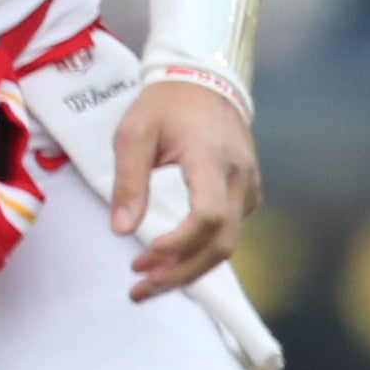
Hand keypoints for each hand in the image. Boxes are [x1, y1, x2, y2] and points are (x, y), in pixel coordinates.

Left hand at [110, 79, 261, 300]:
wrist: (204, 82)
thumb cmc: (164, 106)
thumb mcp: (134, 132)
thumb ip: (128, 181)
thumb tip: (121, 231)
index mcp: (210, 159)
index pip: (208, 215)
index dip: (180, 244)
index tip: (144, 256)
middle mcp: (239, 178)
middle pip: (221, 243)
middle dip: (181, 273)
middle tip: (139, 288)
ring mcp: (248, 187)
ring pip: (228, 244)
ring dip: (189, 269)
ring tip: (148, 282)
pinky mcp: (247, 193)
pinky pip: (230, 232)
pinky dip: (201, 252)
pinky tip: (172, 260)